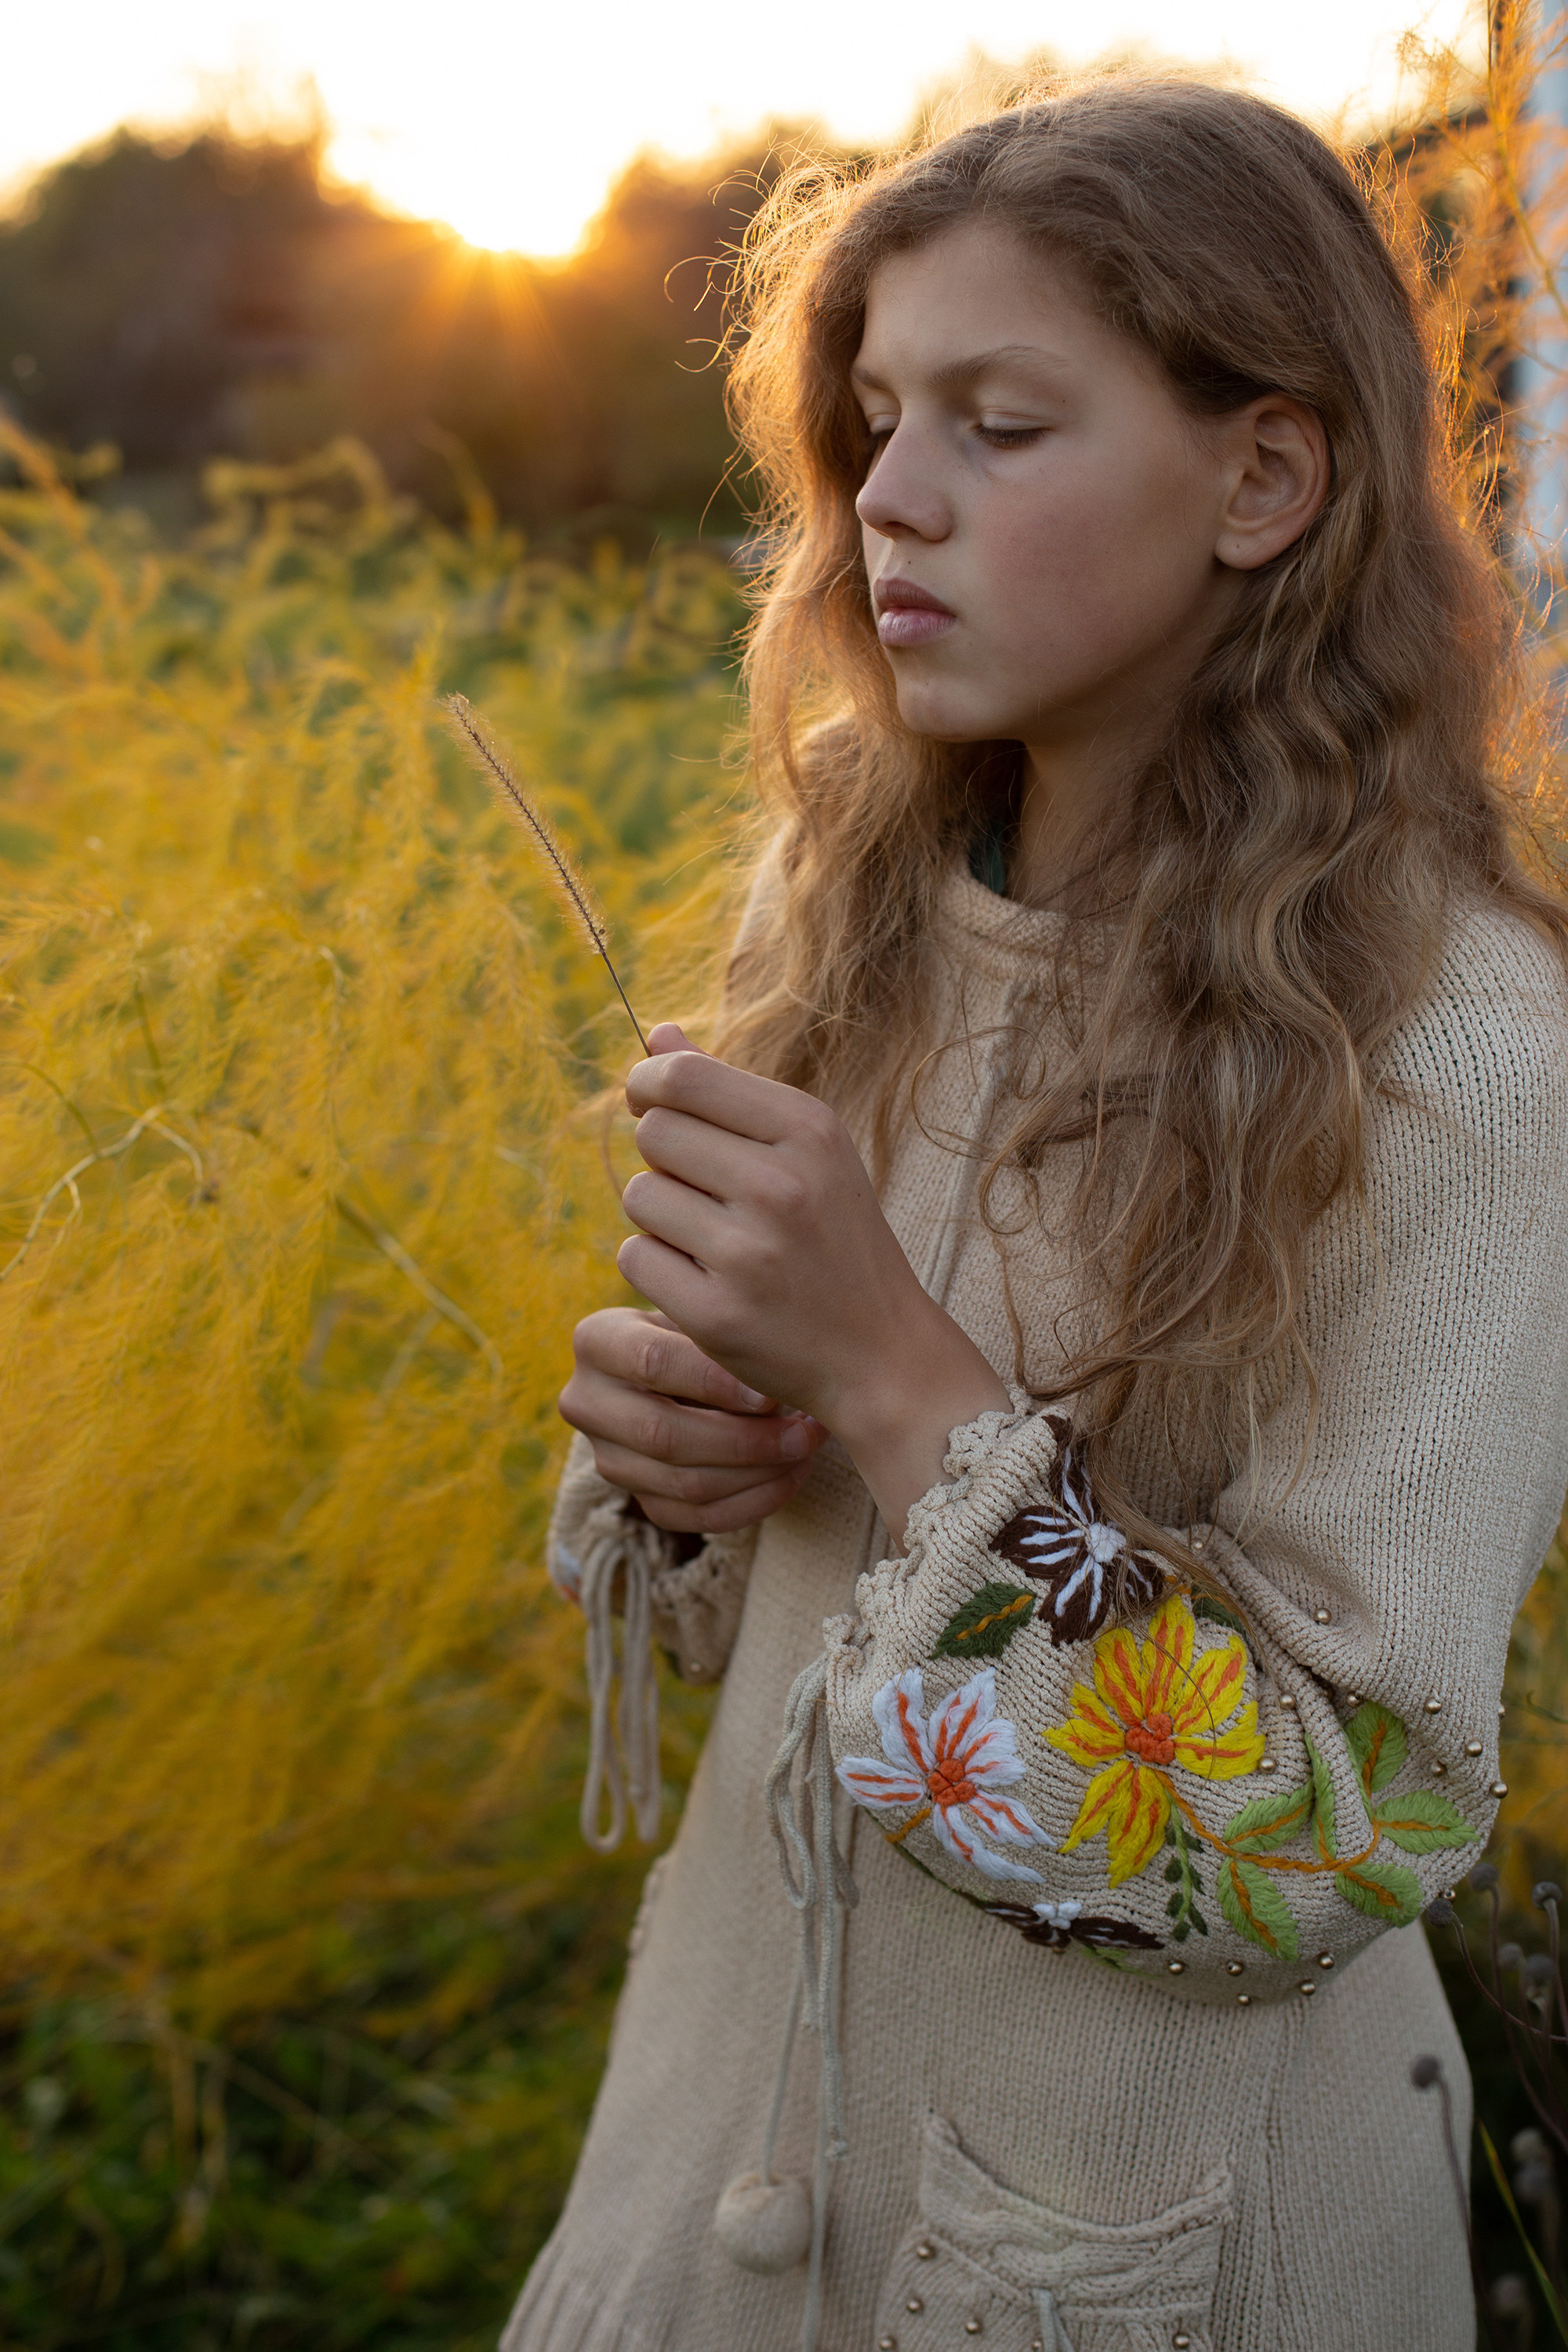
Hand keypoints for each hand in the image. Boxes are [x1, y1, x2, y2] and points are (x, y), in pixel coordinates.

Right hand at [559, 1305, 828, 1534]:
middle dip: (745, 1439)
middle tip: (804, 1433)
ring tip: (806, 1449)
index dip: (715, 1383)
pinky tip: (792, 1476)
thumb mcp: (702, 1316)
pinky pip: (696, 1517)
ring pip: (683, 1483)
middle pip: (663, 1434)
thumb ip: (721, 1335)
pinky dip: (753, 1503)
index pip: (652, 1363)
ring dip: (758, 1474)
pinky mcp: (636, 1496)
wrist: (688, 1365)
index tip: (771, 1394)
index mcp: (596, 1339)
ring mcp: (607, 1456)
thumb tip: (765, 1389)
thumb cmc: (707, 1328)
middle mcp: (585, 1401)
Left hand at [618, 1024, 1009, 1541]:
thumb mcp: (807, 1152)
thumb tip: (656, 1036)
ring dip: (659, 1216)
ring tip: (712, 1239)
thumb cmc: (837, 1240)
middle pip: (653, 1134)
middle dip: (663, 1157)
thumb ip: (728, 1092)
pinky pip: (636, 1258)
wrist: (883, 1354)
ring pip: (639, 1197)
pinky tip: (703, 1280)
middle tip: (702, 1189)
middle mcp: (780, 1186)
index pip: (683, 1078)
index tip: (647, 1102)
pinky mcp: (717, 1314)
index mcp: (809, 1132)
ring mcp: (748, 1254)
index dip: (647, 1083)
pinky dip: (657, 1267)